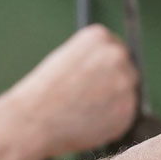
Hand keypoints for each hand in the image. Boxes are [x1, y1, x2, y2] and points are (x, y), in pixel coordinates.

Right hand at [0, 24, 138, 159]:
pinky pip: (124, 117)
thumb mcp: (66, 59)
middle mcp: (116, 55)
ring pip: (127, 95)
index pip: (115, 49)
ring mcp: (124, 83)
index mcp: (99, 37)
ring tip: (83, 111)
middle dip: (113, 85)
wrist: (32, 119)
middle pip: (127, 70)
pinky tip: (88, 122)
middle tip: (88, 99)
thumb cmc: (43, 92)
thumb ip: (93, 60)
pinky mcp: (128, 111)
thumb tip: (113, 72)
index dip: (104, 68)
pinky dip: (111, 123)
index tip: (91, 80)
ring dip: (113, 104)